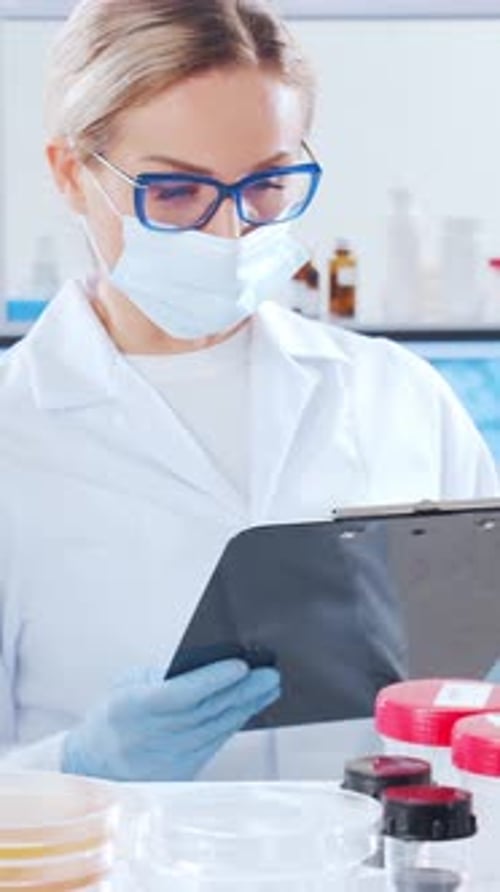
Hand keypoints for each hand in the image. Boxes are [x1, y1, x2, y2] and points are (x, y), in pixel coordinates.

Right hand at [62, 659, 279, 780]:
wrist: (95, 764)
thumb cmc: (115, 716)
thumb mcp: (126, 686)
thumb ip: (161, 675)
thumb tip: (205, 660)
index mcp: (132, 708)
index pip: (180, 693)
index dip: (212, 679)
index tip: (240, 664)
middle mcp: (152, 735)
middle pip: (207, 711)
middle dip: (242, 691)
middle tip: (269, 673)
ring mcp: (168, 758)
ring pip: (217, 728)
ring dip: (246, 706)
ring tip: (269, 686)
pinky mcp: (182, 773)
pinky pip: (215, 743)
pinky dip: (234, 723)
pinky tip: (250, 707)